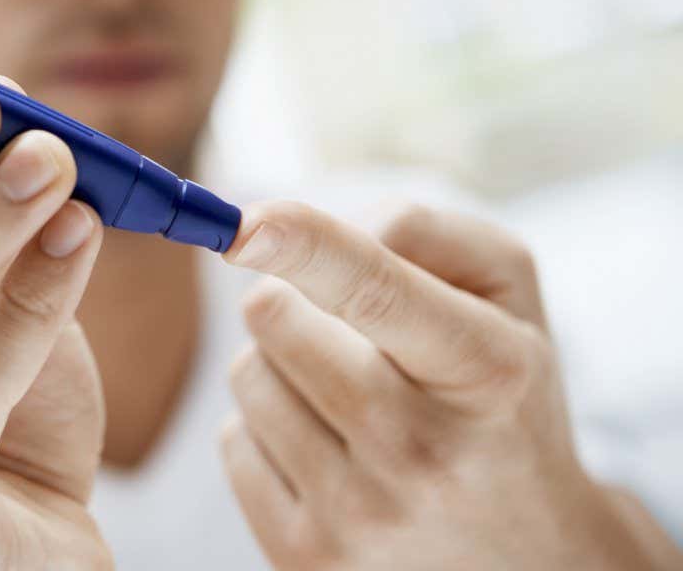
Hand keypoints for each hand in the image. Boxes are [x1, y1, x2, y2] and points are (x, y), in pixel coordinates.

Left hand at [220, 201, 677, 569]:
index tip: (245, 225)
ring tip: (348, 395)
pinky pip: (233, 442)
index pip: (376, 292)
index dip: (305, 246)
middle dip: (291, 298)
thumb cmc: (502, 394)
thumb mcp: (507, 295)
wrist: (530, 551)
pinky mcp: (307, 557)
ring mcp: (361, 514)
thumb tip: (299, 233)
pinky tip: (329, 450)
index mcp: (486, 370)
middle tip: (342, 329)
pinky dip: (266, 429)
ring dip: (278, 365)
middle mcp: (424, 450)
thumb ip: (418, 230)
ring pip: (248, 375)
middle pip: (278, 319)